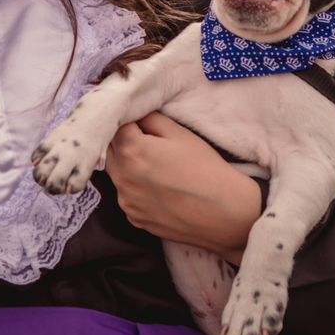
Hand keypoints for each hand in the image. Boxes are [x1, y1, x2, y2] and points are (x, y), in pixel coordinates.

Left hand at [105, 112, 261, 263]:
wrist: (223, 212)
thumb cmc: (205, 169)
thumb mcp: (180, 133)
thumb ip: (151, 119)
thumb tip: (138, 116)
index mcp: (130, 151)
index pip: (117, 126)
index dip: (132, 121)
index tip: (145, 123)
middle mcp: (121, 178)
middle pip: (110, 151)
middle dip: (125, 143)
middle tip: (152, 145)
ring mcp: (126, 201)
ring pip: (118, 175)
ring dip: (129, 167)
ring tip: (159, 170)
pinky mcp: (134, 219)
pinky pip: (128, 197)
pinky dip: (137, 190)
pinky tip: (160, 190)